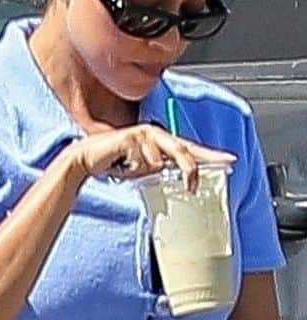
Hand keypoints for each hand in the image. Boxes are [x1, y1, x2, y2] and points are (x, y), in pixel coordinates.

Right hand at [72, 125, 234, 192]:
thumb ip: (162, 169)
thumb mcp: (144, 169)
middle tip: (193, 186)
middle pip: (182, 151)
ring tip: (129, 169)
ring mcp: (144, 134)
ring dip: (144, 171)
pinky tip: (121, 165)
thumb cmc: (117, 162)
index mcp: (163, 140)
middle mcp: (156, 133)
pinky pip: (141, 162)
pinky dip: (132, 168)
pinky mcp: (130, 138)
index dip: (211, 155)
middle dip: (189, 169)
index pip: (191, 148)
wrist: (88, 158)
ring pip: (159, 161)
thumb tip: (179, 181)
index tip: (230, 161)